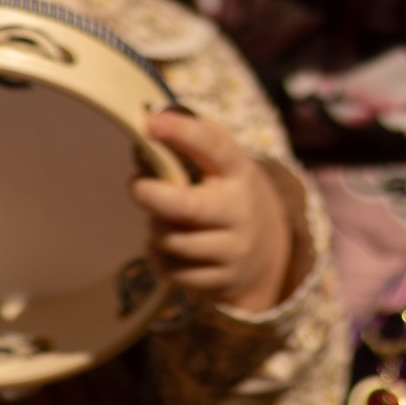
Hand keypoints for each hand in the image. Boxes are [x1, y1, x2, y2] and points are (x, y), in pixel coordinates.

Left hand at [130, 110, 300, 314]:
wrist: (268, 252)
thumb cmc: (227, 192)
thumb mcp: (221, 162)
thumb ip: (190, 139)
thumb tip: (144, 125)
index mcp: (239, 171)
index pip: (213, 146)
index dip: (182, 132)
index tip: (150, 123)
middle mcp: (240, 212)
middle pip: (186, 207)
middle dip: (151, 195)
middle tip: (137, 186)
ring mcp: (234, 250)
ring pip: (172, 241)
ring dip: (155, 227)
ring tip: (159, 219)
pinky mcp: (223, 281)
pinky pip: (173, 271)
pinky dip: (159, 257)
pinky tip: (166, 246)